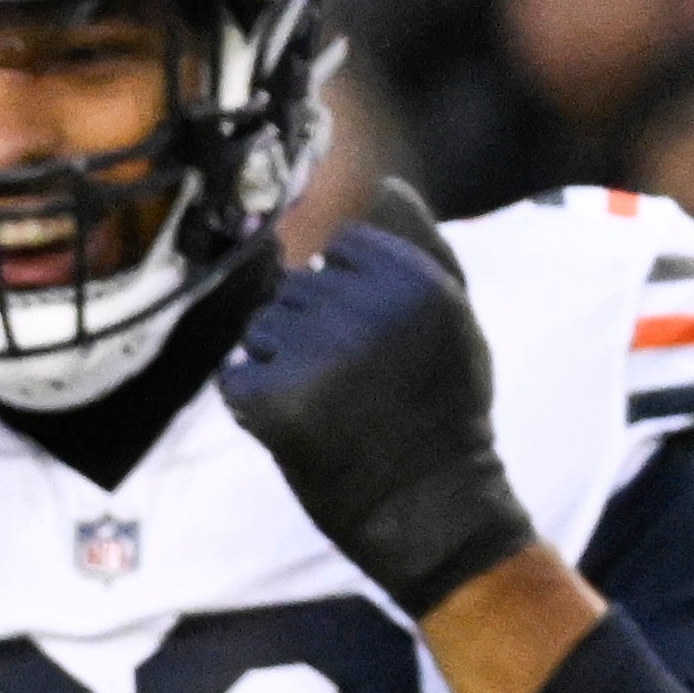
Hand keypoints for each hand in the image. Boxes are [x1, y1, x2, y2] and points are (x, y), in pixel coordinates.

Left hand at [218, 180, 533, 617]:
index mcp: (409, 278)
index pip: (342, 246)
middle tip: (357, 382)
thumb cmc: (444, 407)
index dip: (354, 291)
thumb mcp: (456, 316)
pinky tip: (298, 425)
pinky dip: (255, 398)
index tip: (383, 337)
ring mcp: (311, 354)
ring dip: (282, 359)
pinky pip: (237, 373)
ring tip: (331, 404)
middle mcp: (360, 308)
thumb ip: (420, 246)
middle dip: (315, 327)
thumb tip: (381, 187)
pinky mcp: (271, 400)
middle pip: (298, 285)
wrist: (427, 505)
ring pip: (264, 324)